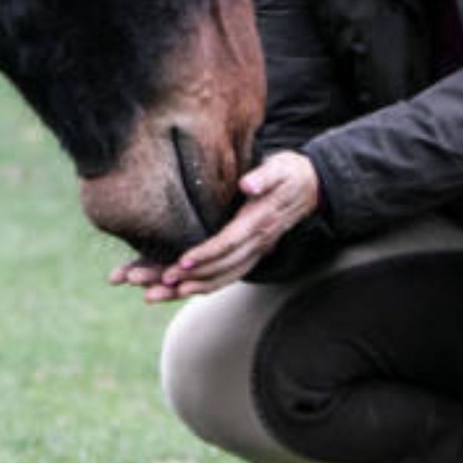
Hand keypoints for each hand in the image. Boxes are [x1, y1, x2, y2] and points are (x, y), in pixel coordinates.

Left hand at [108, 150, 318, 302]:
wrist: (310, 187)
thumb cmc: (289, 173)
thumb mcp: (280, 168)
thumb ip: (264, 176)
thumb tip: (248, 185)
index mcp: (258, 223)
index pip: (228, 244)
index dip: (205, 255)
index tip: (180, 263)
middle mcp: (256, 244)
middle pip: (218, 269)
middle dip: (185, 279)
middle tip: (152, 286)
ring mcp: (254, 253)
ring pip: (219, 279)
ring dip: (186, 289)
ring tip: (153, 294)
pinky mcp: (249, 254)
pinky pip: (224, 277)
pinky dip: (201, 286)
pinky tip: (176, 291)